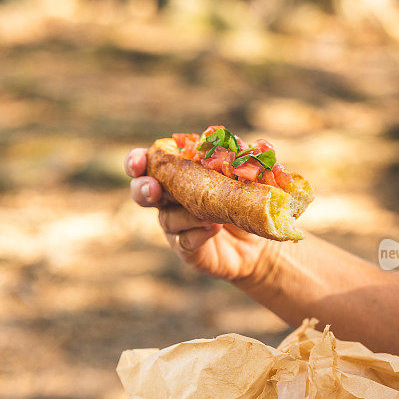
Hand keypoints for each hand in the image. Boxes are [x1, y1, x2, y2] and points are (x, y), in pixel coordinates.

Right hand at [125, 148, 271, 280]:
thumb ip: (232, 160)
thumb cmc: (247, 198)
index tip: (140, 162)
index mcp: (179, 175)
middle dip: (143, 189)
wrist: (261, 236)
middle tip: (153, 188)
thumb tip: (232, 148)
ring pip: (167, 218)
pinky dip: (198, 233)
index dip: (138, 161)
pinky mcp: (188, 250)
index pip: (149, 164)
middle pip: (143, 193)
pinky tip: (214, 228)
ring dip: (186, 214)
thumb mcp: (241, 176)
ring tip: (211, 214)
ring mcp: (177, 227)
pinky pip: (184, 241)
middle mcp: (171, 200)